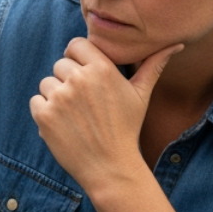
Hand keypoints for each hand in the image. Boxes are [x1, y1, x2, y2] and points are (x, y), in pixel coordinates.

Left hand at [28, 38, 182, 190]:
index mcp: (101, 69)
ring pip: (46, 83)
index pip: (75, 44)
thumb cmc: (127, 129)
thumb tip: (175, 45)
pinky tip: (63, 125)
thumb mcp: (141, 95)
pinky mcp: (44, 115)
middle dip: (67, 79)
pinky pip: (36, 101)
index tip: (83, 74)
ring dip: (55, 97)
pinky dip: (44, 112)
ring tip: (74, 115)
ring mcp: (60, 97)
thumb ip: (153, 66)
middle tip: (83, 103)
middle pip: (60, 64)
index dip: (78, 58)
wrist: (110, 167)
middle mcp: (79, 79)